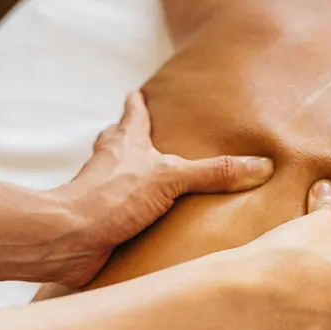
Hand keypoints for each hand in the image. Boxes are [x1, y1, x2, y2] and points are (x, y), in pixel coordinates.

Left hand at [52, 91, 274, 286]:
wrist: (70, 237)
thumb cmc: (111, 198)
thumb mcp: (170, 178)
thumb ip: (214, 172)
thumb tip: (260, 166)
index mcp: (126, 143)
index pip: (134, 113)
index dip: (138, 102)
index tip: (140, 92)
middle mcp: (112, 164)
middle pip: (121, 141)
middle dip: (134, 137)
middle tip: (150, 134)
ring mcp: (106, 193)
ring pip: (121, 177)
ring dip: (137, 177)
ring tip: (159, 181)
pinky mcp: (105, 222)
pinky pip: (125, 213)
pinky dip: (138, 214)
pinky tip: (153, 225)